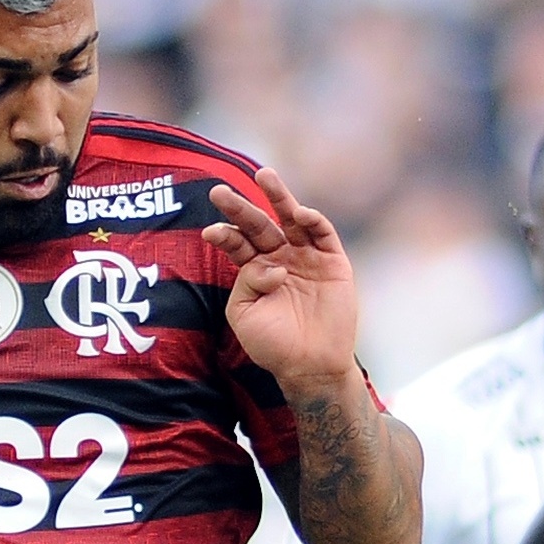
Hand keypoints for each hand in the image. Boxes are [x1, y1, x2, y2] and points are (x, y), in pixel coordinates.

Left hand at [202, 167, 359, 391]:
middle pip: (259, 225)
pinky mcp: (333, 263)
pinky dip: (313, 220)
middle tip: (218, 191)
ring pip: (291, 219)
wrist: (310, 368)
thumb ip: (246, 283)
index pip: (237, 243)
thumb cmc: (273, 346)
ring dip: (278, 197)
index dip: (224, 234)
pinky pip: (323, 234)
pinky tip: (299, 213)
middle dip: (240, 208)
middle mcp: (280, 258)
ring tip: (263, 175)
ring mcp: (307, 258)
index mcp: (256, 270)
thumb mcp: (244, 316)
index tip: (210, 231)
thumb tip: (271, 263)